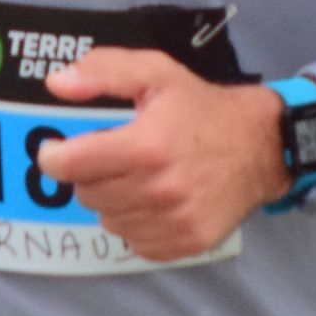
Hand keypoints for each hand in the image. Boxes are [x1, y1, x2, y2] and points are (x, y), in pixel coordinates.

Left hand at [35, 47, 288, 261]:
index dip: (54, 157)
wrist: (261, 147)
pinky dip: (134, 223)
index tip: (56, 150)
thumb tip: (57, 84)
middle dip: (89, 174)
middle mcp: (160, 189)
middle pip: (87, 194)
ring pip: (108, 220)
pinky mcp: (186, 243)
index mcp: (148, 145)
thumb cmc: (202, 108)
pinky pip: (134, 242)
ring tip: (136, 177)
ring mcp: (174, 221)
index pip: (72, 165)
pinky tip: (153, 200)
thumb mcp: (156, 72)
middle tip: (110, 157)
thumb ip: (103, 71)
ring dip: (112, 200)